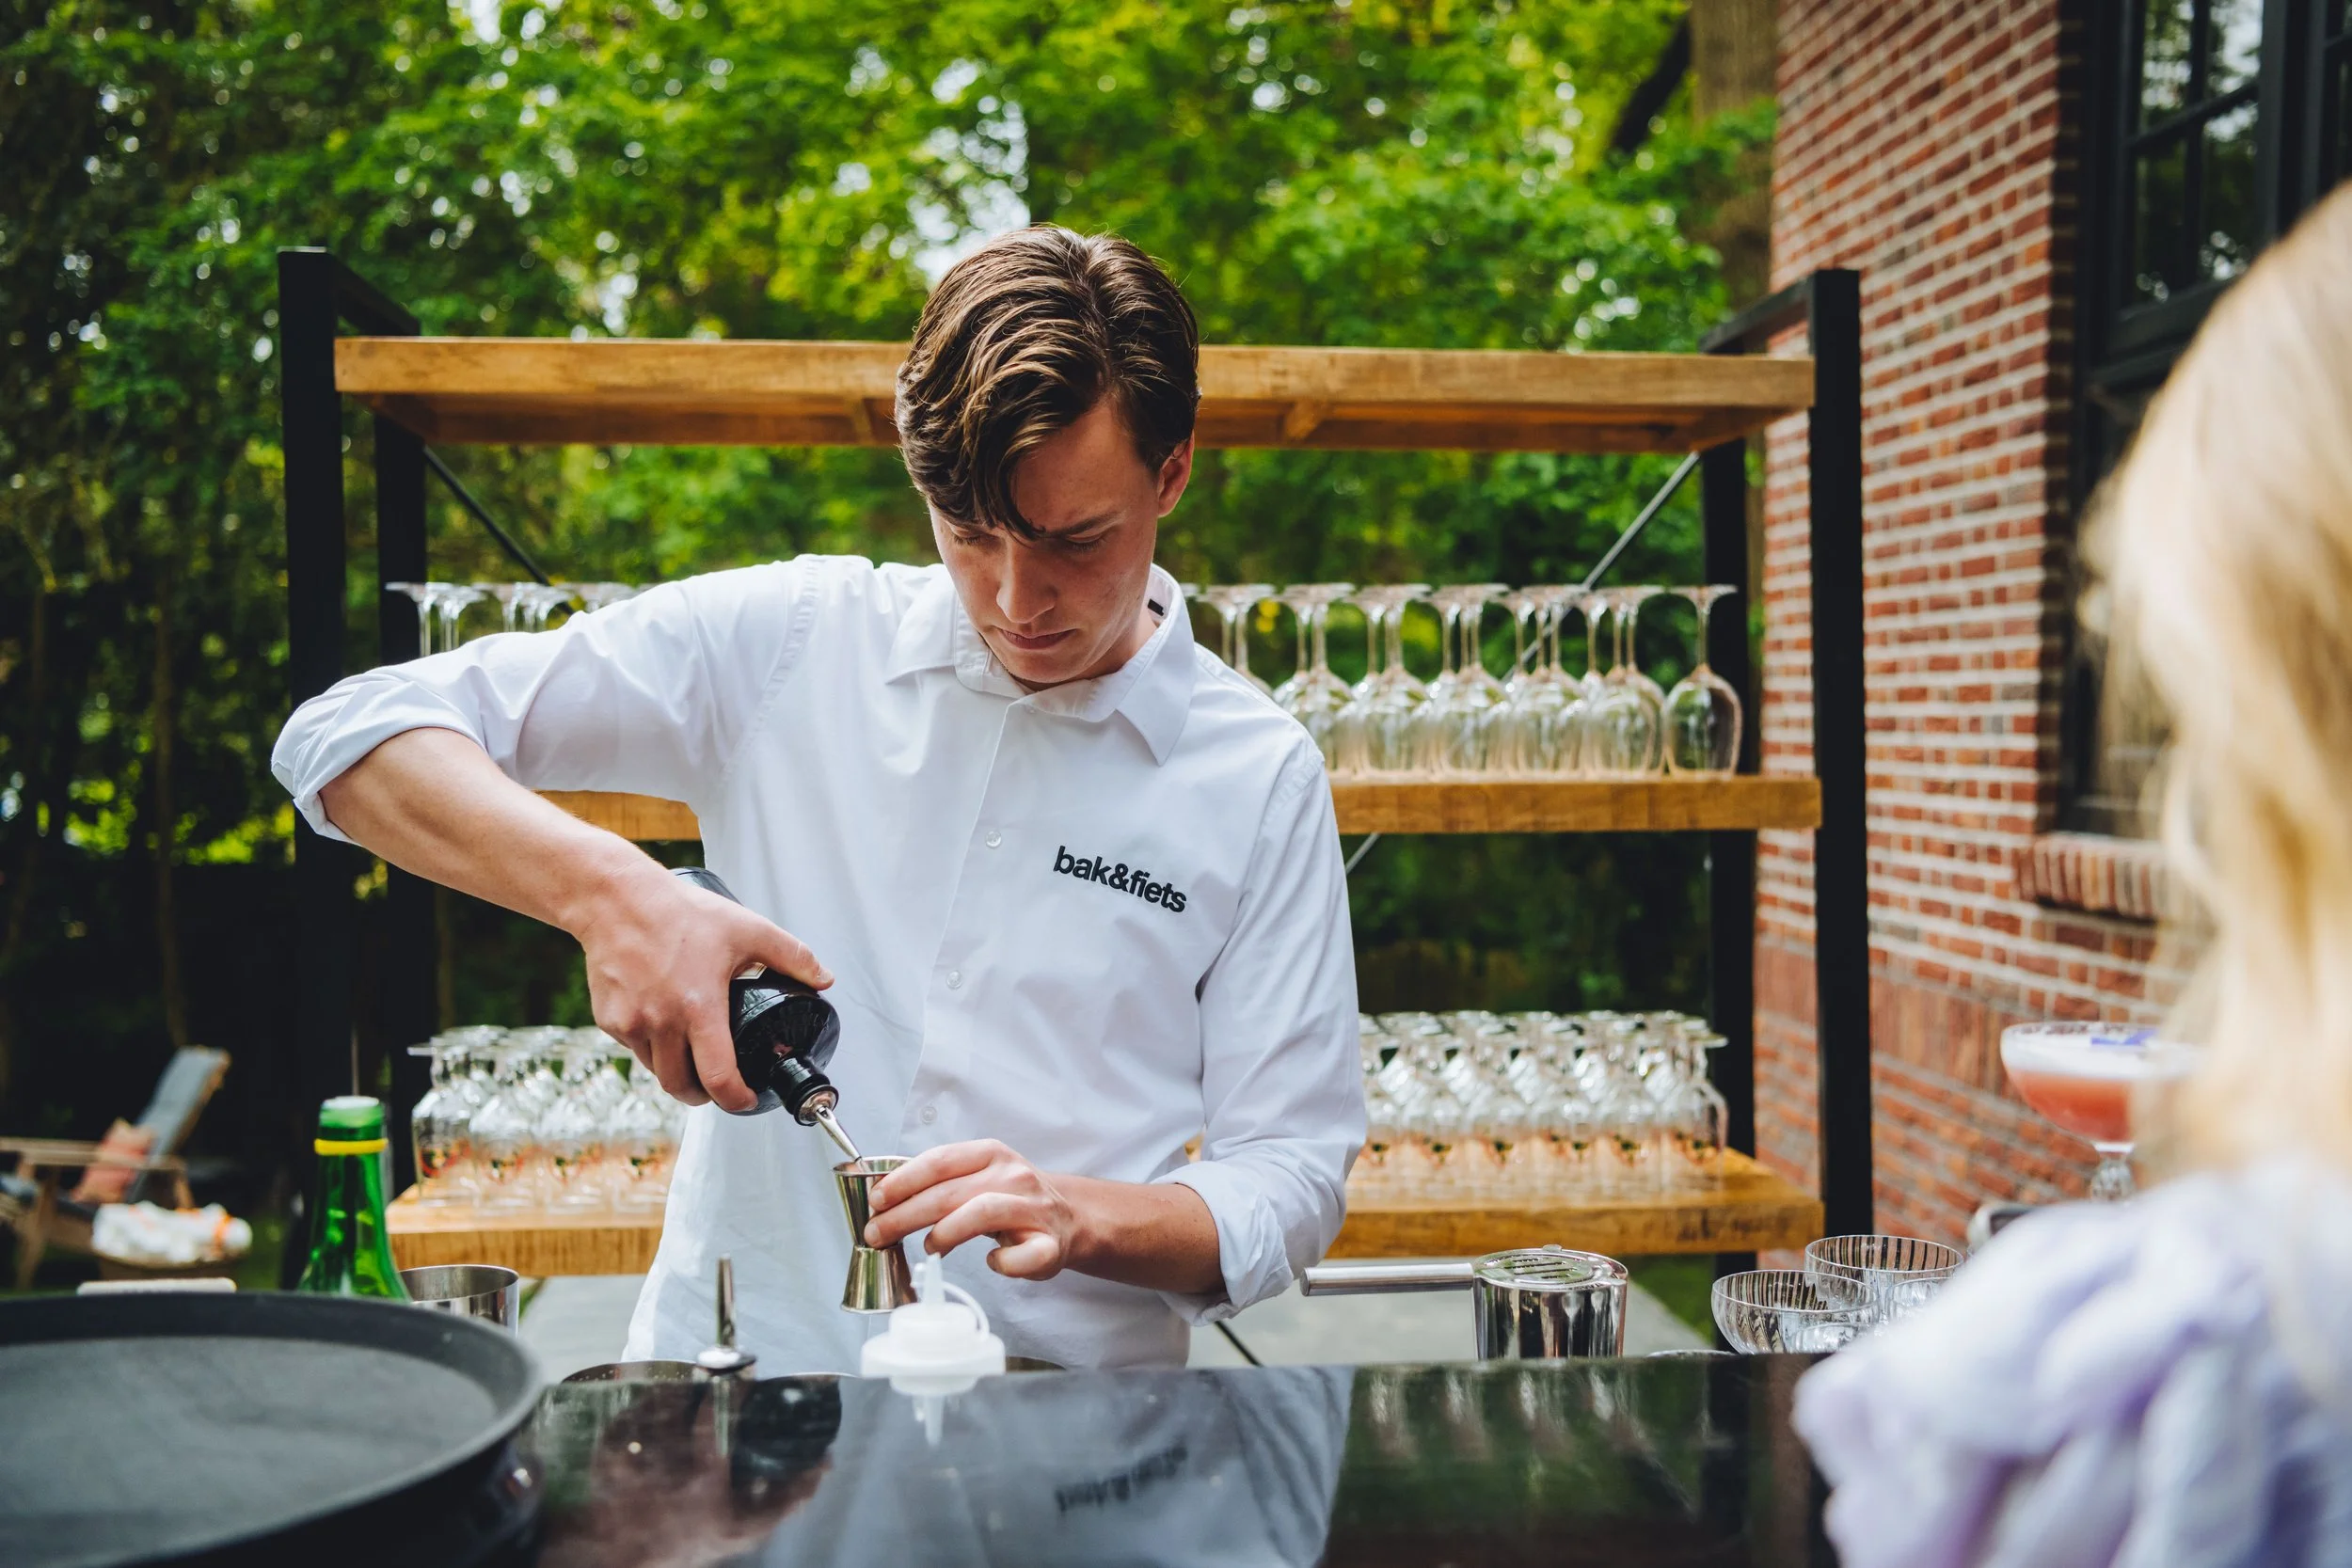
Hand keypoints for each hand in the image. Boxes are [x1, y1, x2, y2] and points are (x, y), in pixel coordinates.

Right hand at [568, 861, 829, 1111]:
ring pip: (656, 1071)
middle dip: (704, 1096)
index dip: (736, 1099)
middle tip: (718, 1087)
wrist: (617, 899)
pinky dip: (651, 1049)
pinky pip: (634, 1049)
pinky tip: (663, 1027)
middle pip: (682, 1086)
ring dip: (676, 1072)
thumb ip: (792, 956)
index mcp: (699, 1007)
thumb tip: (824, 979)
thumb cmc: (680, 912)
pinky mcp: (609, 1019)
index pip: (718, 1077)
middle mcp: (661, 1022)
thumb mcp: (747, 929)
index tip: (745, 1100)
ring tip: (692, 1056)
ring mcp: (630, 1023)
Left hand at [864, 1140, 1080, 1279]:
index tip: (876, 1200)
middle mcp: (1014, 1176)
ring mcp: (1034, 1209)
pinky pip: (1021, 1256)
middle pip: (950, 1192)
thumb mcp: (978, 1178)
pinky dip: (1001, 1262)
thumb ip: (940, 1185)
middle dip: (905, 1214)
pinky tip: (991, 1262)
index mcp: (991, 1154)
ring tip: (928, 1248)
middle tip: (878, 1234)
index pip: (940, 1161)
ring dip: (946, 1233)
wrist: (1068, 1218)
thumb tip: (886, 1200)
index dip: (903, 1181)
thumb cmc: (1009, 1200)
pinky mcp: (1049, 1244)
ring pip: (982, 1212)